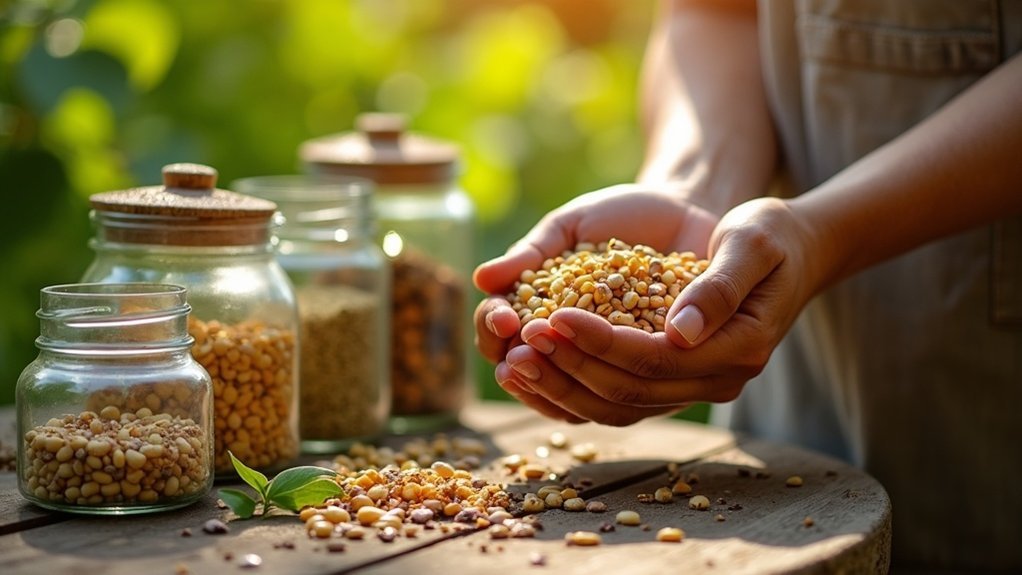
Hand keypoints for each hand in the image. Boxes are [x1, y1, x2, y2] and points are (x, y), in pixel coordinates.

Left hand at [502, 197, 825, 425]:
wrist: (785, 247)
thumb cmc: (768, 233)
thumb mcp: (751, 241)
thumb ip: (718, 285)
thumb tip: (679, 332)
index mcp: (740, 349)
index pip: (655, 360)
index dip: (601, 343)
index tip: (553, 317)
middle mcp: (719, 380)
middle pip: (629, 392)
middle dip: (569, 366)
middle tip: (520, 338)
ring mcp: (694, 386)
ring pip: (616, 407)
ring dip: (561, 387)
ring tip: (512, 362)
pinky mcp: (672, 380)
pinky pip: (616, 400)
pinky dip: (572, 389)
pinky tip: (533, 372)